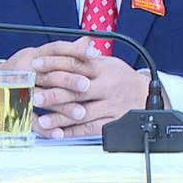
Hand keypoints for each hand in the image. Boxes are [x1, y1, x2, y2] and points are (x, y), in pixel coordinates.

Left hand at [26, 40, 155, 138]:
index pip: (76, 63)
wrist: (146, 95)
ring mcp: (111, 105)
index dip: (54, 63)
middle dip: (55, 93)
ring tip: (42, 121)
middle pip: (78, 90)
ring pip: (83, 112)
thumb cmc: (121, 78)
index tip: (36, 65)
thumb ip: (85, 58)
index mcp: (104, 68)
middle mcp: (107, 86)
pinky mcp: (112, 121)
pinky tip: (59, 133)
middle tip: (36, 96)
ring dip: (61, 117)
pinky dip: (73, 132)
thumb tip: (63, 48)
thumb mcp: (107, 63)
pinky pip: (90, 128)